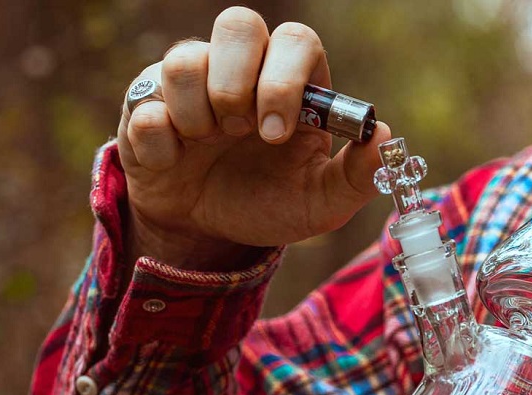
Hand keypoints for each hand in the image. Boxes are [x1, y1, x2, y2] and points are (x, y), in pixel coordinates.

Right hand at [117, 7, 390, 269]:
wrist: (206, 233)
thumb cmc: (267, 203)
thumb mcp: (319, 202)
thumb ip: (357, 176)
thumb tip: (387, 136)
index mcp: (291, 83)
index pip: (295, 40)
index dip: (285, 79)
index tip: (277, 134)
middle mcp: (241, 70)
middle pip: (238, 24)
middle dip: (238, 83)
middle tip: (239, 132)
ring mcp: (192, 83)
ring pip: (184, 58)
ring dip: (196, 113)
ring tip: (206, 146)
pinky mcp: (146, 105)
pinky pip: (144, 106)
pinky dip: (161, 144)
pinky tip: (174, 162)